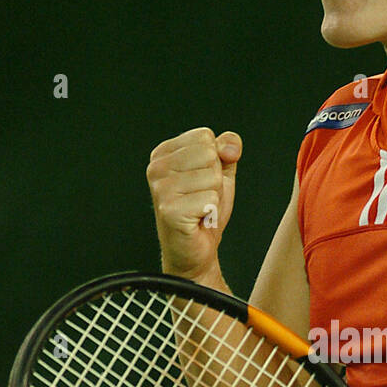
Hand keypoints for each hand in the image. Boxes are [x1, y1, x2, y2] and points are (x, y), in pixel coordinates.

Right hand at [146, 127, 241, 281]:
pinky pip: (210, 199)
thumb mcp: (220, 172)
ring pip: (213, 177)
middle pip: (210, 155)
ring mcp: (160, 189)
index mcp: (164, 153)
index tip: (201, 182)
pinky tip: (197, 219)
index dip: (215, 161)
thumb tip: (230, 148)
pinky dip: (211, 212)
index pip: (206, 136)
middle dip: (215, 179)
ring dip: (214, 197)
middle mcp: (156, 168)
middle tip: (201, 198)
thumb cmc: (204, 210)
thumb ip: (227, 148)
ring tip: (199, 209)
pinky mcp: (170, 210)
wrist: (196, 250)